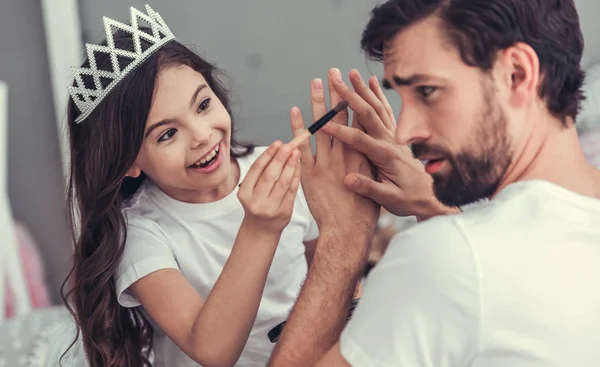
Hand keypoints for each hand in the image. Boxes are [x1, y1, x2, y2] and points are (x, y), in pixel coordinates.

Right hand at [238, 142, 300, 232]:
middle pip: (269, 175)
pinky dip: (295, 177)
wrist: (261, 229)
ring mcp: (270, 208)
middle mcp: (255, 201)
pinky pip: (291, 191)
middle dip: (280, 158)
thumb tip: (278, 149)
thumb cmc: (257, 203)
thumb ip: (262, 171)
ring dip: (290, 166)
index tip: (277, 143)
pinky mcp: (283, 212)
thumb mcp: (251, 189)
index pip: (256, 169)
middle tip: (289, 145)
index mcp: (244, 192)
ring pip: (282, 183)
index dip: (268, 154)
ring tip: (296, 153)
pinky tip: (298, 167)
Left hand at [290, 68, 378, 236]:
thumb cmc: (364, 212)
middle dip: (338, 94)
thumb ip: (369, 165)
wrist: (347, 231)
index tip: (355, 84)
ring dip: (318, 103)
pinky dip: (298, 128)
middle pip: (341, 118)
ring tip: (315, 82)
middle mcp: (345, 155)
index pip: (360, 122)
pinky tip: (295, 110)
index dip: (357, 102)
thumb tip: (371, 151)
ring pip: (321, 127)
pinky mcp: (310, 173)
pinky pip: (302, 146)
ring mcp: (326, 163)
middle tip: (334, 72)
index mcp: (363, 156)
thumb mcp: (375, 185)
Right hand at [323, 69, 456, 219]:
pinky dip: (378, 94)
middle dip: (349, 95)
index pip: (359, 139)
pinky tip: (372, 83)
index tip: (321, 123)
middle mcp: (390, 141)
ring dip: (363, 89)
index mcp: (385, 156)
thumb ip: (369, 188)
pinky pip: (386, 110)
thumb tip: (349, 180)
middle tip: (334, 78)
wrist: (431, 198)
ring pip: (377, 107)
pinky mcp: (396, 136)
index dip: (339, 131)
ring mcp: (394, 136)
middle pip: (368, 113)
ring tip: (351, 73)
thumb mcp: (390, 200)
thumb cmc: (409, 200)